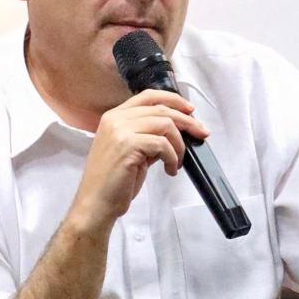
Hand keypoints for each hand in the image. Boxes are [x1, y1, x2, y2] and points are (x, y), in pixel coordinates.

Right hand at [69, 89, 208, 232]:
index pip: (148, 96)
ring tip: (177, 162)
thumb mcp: (132, 152)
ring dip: (179, 144)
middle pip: (161, 109)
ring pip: (165, 124)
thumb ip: (148, 137)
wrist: (96, 203)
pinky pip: (163, 144)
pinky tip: (170, 170)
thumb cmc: (113, 182)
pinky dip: (172, 158)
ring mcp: (120, 131)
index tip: (190, 110)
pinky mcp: (128, 145)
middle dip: (187, 121)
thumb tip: (175, 133)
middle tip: (201, 133)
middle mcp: (116, 119)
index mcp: (114, 117)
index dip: (173, 100)